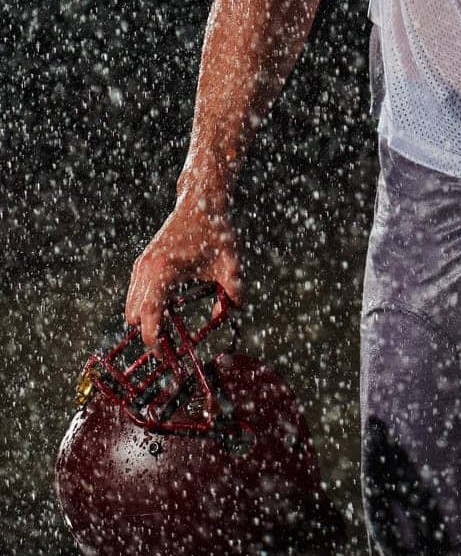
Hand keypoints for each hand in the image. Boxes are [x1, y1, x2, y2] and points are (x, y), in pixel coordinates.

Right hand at [125, 192, 241, 355]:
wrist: (201, 200)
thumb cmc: (215, 230)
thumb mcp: (230, 262)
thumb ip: (233, 291)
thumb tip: (231, 314)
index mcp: (163, 269)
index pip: (149, 314)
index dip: (154, 339)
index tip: (165, 356)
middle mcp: (146, 268)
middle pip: (135, 315)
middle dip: (150, 333)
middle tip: (172, 347)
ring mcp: (141, 264)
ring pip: (132, 306)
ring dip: (147, 320)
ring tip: (171, 330)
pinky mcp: (142, 262)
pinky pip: (136, 295)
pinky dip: (147, 307)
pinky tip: (169, 310)